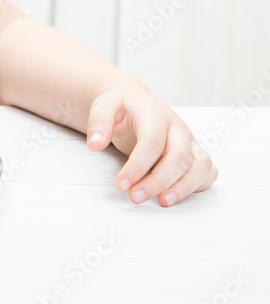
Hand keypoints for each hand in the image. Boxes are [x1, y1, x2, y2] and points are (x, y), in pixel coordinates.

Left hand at [86, 85, 217, 206]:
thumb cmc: (121, 107)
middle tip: (136, 197)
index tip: (121, 184)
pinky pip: (207, 171)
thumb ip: (98, 121)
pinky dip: (197, 185)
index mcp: (155, 113)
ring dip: (184, 188)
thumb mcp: (103, 105)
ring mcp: (189, 140)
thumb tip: (95, 144)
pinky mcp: (195, 152)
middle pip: (179, 157)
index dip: (137, 166)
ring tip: (162, 203)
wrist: (134, 100)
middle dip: (159, 181)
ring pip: (200, 166)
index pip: (152, 142)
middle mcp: (177, 127)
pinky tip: (175, 194)